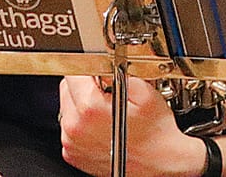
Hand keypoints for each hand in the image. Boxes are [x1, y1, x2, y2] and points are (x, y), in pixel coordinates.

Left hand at [58, 75, 209, 176]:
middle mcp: (74, 127)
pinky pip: (70, 127)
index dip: (90, 65)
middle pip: (66, 88)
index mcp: (89, 109)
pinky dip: (82, 121)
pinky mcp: (72, 153)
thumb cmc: (155, 133)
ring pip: (67, 107)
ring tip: (108, 107)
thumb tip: (105, 62)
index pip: (74, 72)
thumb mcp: (145, 92)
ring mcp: (71, 143)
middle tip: (109, 88)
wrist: (159, 164)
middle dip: (85, 83)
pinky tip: (103, 123)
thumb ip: (120, 71)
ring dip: (82, 102)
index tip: (101, 67)